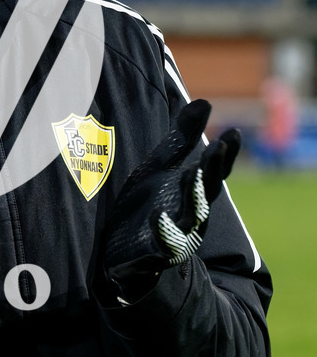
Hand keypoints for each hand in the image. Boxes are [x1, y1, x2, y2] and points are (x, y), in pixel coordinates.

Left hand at [104, 99, 240, 298]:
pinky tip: (158, 217)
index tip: (233, 133)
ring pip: (191, 216)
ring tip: (192, 175)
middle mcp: (192, 213)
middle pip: (206, 190)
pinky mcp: (156, 253)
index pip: (214, 171)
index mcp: (193, 191)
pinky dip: (163, 231)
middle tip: (218, 148)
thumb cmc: (147, 204)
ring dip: (194, 196)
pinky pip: (163, 244)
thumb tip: (205, 101)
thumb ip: (182, 138)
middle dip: (212, 170)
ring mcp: (176, 234)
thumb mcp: (161, 167)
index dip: (226, 154)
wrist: (123, 255)